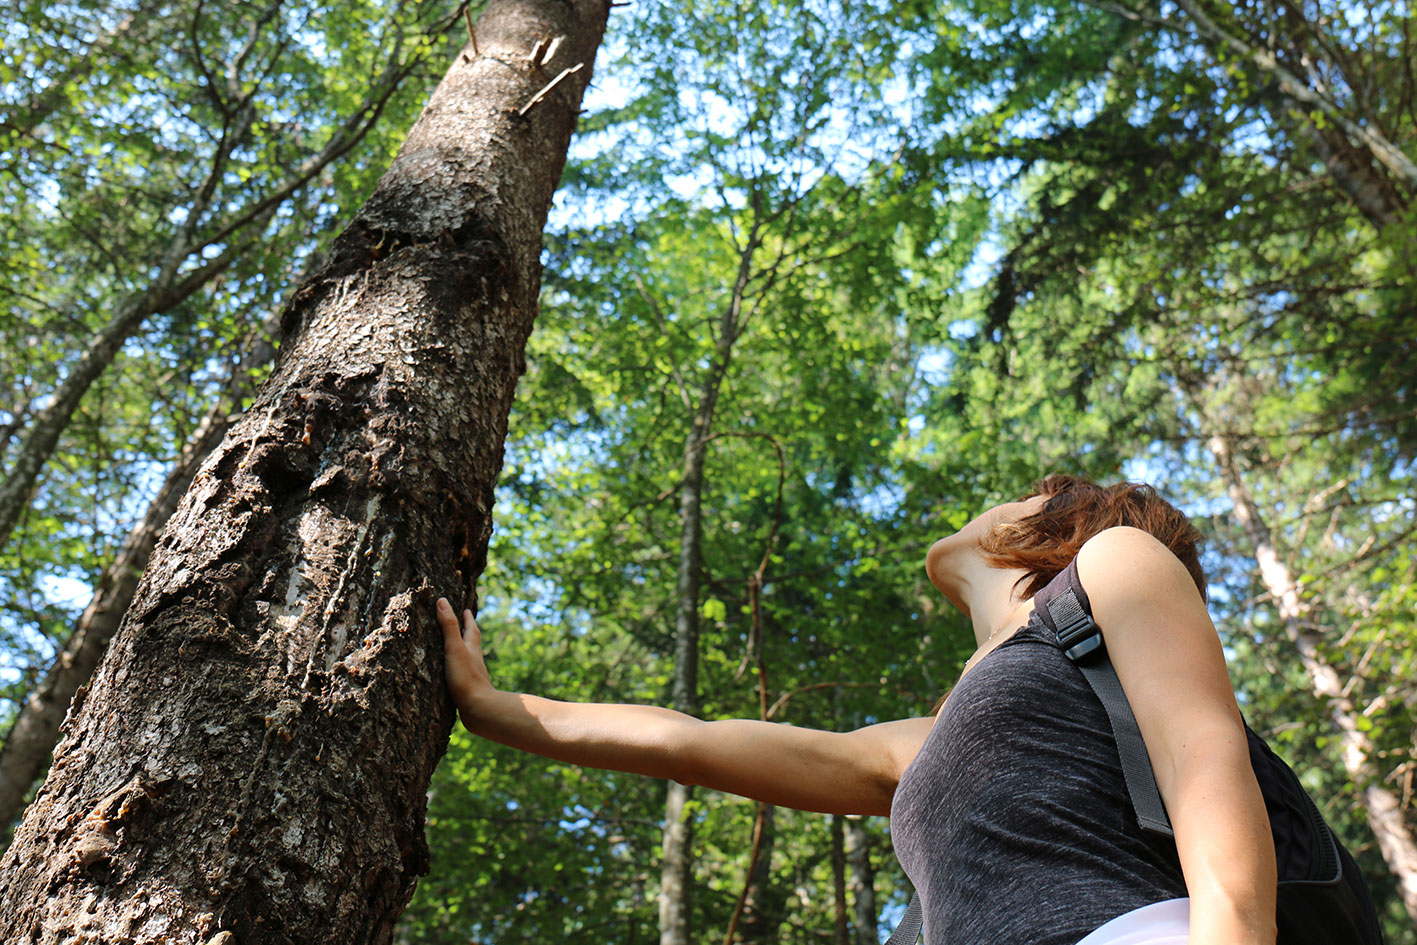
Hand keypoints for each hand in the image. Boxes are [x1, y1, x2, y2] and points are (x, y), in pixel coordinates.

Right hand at [437, 598, 494, 720]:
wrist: (479, 709)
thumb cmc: (466, 678)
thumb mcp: (454, 648)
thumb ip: (448, 626)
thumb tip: (442, 601)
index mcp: (472, 648)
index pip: (471, 629)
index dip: (467, 619)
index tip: (466, 610)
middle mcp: (475, 660)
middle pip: (472, 643)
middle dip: (467, 633)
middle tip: (463, 625)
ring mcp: (473, 676)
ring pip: (469, 659)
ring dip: (463, 651)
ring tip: (457, 649)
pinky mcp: (468, 690)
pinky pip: (462, 675)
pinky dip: (458, 670)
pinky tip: (454, 676)